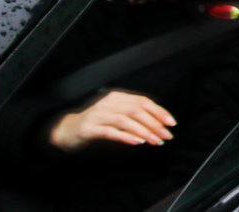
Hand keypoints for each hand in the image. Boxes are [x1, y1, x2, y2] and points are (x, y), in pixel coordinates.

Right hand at [49, 90, 176, 152]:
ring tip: (155, 141)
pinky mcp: (89, 128)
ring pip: (125, 120)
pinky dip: (126, 136)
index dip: (159, 111)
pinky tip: (137, 142)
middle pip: (136, 110)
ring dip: (143, 131)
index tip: (171, 123)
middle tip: (166, 136)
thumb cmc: (96, 123)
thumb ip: (133, 115)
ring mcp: (98, 115)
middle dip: (154, 124)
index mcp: (117, 97)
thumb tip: (159, 123)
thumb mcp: (116, 115)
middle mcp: (108, 103)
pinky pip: (111, 132)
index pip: (142, 101)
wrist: (66, 130)